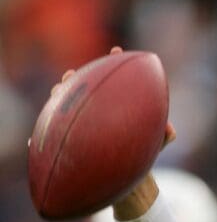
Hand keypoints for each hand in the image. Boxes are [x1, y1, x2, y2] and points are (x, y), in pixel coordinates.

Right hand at [50, 46, 175, 150]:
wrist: (127, 170)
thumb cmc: (142, 150)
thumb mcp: (156, 143)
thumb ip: (165, 136)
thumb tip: (171, 131)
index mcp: (117, 102)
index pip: (115, 78)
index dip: (115, 63)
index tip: (117, 51)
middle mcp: (99, 107)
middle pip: (85, 87)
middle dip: (77, 79)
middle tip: (71, 75)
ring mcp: (85, 119)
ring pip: (69, 104)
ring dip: (61, 97)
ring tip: (57, 92)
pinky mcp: (76, 133)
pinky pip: (61, 128)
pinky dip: (52, 128)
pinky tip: (39, 131)